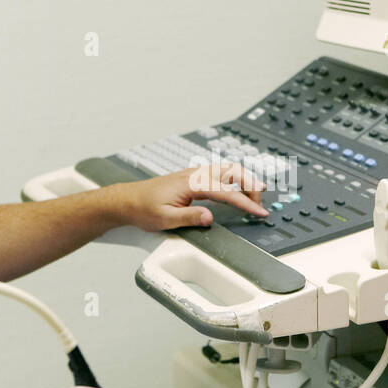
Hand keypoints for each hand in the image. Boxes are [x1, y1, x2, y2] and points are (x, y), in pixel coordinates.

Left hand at [118, 163, 267, 230]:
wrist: (128, 200)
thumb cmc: (143, 208)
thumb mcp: (165, 219)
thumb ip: (189, 217)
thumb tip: (210, 217)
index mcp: (191, 183)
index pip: (226, 192)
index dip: (246, 203)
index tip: (258, 212)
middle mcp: (195, 174)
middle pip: (233, 172)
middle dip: (251, 186)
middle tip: (259, 205)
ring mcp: (195, 173)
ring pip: (228, 169)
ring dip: (244, 180)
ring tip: (254, 197)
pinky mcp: (194, 176)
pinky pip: (220, 172)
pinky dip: (235, 179)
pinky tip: (237, 189)